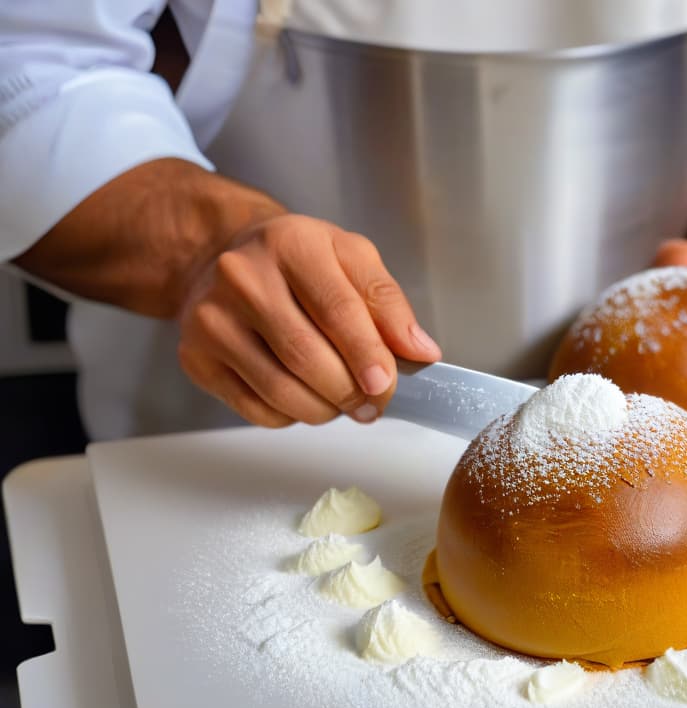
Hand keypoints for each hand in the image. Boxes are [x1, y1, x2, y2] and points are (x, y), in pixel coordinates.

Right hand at [177, 214, 441, 427]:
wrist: (222, 257)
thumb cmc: (297, 262)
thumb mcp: (351, 258)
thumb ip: (387, 303)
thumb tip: (422, 351)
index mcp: (291, 243)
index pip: (337, 309)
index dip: (367, 353)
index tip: (386, 384)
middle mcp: (242, 277)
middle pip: (306, 356)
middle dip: (350, 390)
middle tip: (373, 402)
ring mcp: (210, 319)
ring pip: (280, 390)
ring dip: (325, 410)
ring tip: (344, 403)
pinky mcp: (195, 357)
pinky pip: (254, 408)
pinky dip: (291, 415)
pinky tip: (304, 397)